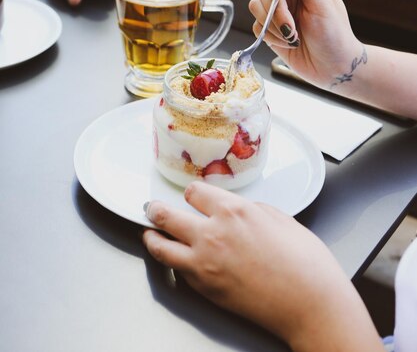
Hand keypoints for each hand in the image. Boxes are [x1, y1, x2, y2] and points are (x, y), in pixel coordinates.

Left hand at [142, 182, 382, 351]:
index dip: (192, 193)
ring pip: (161, 246)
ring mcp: (204, 263)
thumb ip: (251, 209)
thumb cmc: (304, 262)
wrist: (311, 303)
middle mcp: (212, 233)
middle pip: (167, 215)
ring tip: (150, 234)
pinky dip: (172, 262)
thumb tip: (238, 210)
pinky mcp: (204, 288)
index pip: (194, 192)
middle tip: (151, 208)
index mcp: (233, 210)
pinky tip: (174, 259)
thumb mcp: (279, 218)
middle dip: (156, 210)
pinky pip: (178, 270)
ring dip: (152, 237)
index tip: (191, 195)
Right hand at [249, 0, 362, 88]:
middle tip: (293, 26)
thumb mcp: (322, 4)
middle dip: (276, 10)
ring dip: (273, 25)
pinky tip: (288, 42)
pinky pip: (256, 25)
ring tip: (293, 36)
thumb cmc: (334, 35)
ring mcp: (278, 10)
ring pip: (255, 6)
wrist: (332, 68)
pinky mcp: (269, 28)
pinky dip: (270, 36)